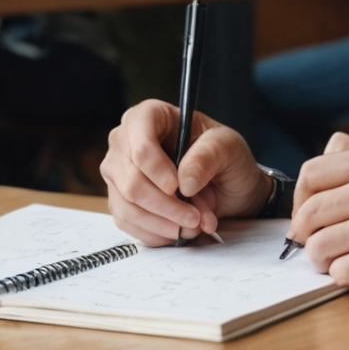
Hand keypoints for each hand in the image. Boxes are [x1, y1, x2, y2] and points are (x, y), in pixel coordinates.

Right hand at [102, 102, 273, 245]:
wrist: (227, 186)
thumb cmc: (225, 157)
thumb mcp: (229, 147)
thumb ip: (209, 156)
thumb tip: (184, 182)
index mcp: (150, 116)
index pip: (139, 138)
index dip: (155, 166)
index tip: (177, 186)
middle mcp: (126, 142)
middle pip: (130, 179)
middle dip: (165, 205)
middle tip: (194, 218)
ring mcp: (119, 173)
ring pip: (128, 206)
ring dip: (164, 223)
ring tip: (194, 225)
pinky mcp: (121, 201)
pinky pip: (128, 223)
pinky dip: (156, 233)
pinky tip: (178, 231)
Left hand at [289, 133, 348, 291]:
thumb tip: (329, 172)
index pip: (313, 173)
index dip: (301, 201)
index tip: (310, 219)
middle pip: (310, 212)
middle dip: (306, 237)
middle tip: (317, 249)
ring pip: (320, 246)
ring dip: (325, 262)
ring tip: (343, 264)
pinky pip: (343, 273)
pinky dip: (346, 279)